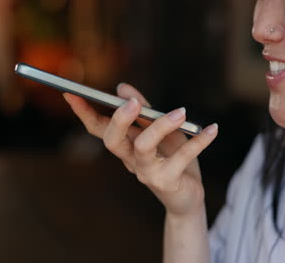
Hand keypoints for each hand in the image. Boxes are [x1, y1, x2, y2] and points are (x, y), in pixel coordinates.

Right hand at [63, 83, 217, 216]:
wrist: (188, 196)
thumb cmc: (173, 159)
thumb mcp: (161, 130)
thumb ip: (145, 110)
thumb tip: (123, 88)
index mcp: (127, 147)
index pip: (99, 130)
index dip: (84, 113)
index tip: (71, 93)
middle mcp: (131, 160)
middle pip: (114, 141)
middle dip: (120, 119)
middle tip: (134, 102)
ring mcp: (147, 173)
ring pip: (144, 147)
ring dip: (161, 126)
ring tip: (181, 112)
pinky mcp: (168, 182)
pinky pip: (182, 158)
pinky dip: (199, 141)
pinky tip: (213, 129)